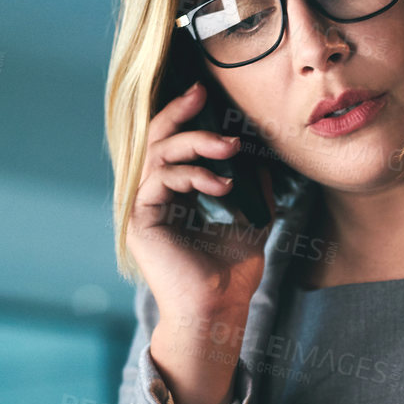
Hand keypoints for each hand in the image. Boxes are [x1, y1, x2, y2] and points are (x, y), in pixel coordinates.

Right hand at [128, 80, 277, 312]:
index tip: (207, 94)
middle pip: (156, 139)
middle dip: (180, 113)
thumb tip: (263, 157)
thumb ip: (254, 189)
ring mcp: (144, 207)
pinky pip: (160, 179)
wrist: (218, 309)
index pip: (174, 145)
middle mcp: (154, 198)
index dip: (186, 116)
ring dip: (195, 142)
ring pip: (158, 153)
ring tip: (229, 146)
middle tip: (202, 94)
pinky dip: (192, 174)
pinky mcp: (140, 220)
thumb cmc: (231, 274)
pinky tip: (222, 185)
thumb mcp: (252, 221)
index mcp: (175, 196)